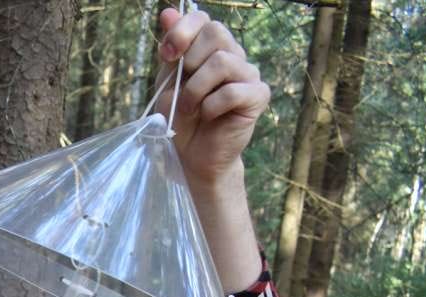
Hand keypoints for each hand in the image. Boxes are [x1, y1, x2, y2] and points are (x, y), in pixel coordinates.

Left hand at [154, 7, 270, 185]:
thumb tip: (168, 11)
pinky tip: (207, 116)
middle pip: (216, 32)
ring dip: (196, 89)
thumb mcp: (167, 81)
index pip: (203, 19)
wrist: (192, 154)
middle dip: (190, 61)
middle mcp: (234, 54)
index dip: (182, 31)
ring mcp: (249, 74)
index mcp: (211, 47)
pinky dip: (211, 106)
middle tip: (181, 88)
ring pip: (222, 62)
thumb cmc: (180, 117)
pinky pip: (232, 91)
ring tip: (190, 108)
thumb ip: (171, 49)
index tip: (167, 55)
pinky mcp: (257, 96)